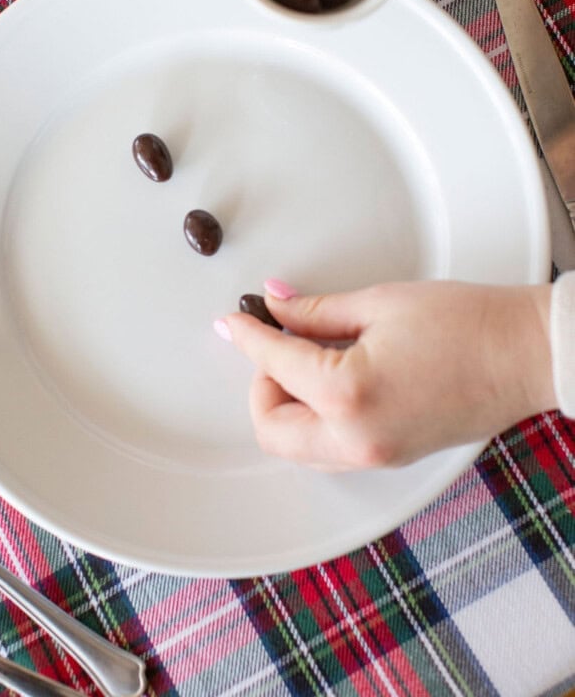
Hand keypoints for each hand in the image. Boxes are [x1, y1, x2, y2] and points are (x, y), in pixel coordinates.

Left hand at [215, 279, 554, 470]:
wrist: (527, 354)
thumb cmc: (467, 323)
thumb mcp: (379, 303)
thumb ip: (315, 311)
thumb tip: (274, 307)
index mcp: (347, 394)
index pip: (272, 364)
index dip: (247, 336)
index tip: (234, 320)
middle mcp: (355, 439)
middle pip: (270, 429)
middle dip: (260, 385)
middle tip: (276, 344)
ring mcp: (374, 456)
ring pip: (297, 447)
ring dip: (285, 406)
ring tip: (304, 359)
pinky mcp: (390, 457)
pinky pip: (328, 450)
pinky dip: (314, 419)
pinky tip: (328, 380)